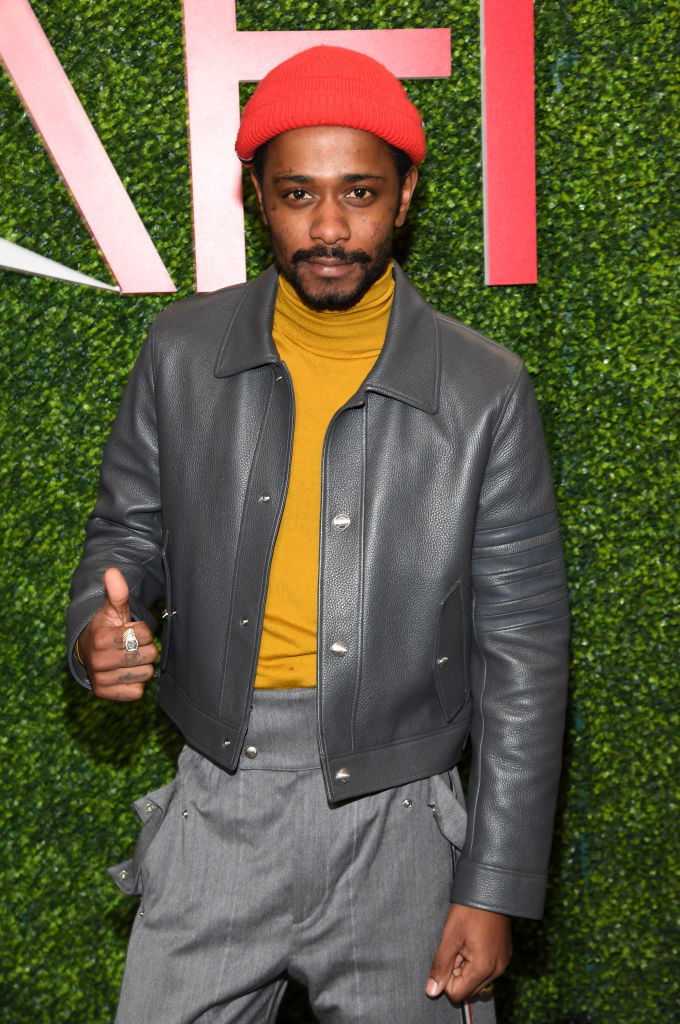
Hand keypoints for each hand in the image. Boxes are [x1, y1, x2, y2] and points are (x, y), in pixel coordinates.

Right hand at [77, 567, 156, 700]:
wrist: (87, 652)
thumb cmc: (105, 628)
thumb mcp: (112, 609)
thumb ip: (118, 593)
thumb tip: (112, 571)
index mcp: (102, 638)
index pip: (146, 635)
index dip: (144, 631)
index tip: (130, 630)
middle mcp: (99, 661)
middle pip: (149, 656)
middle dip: (144, 648)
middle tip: (131, 646)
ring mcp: (101, 680)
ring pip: (146, 674)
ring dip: (141, 666)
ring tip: (127, 658)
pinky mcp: (104, 694)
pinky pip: (137, 691)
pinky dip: (135, 683)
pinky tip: (125, 673)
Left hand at [426, 903, 511, 1002]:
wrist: (491, 889)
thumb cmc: (469, 910)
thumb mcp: (450, 936)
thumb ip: (440, 966)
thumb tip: (431, 991)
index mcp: (483, 968)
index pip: (458, 994)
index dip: (447, 977)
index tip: (449, 954)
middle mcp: (497, 971)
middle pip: (469, 989)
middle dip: (458, 972)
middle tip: (457, 946)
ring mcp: (503, 963)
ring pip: (477, 979)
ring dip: (467, 966)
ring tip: (466, 941)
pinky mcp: (505, 955)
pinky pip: (487, 969)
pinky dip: (477, 960)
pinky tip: (475, 940)